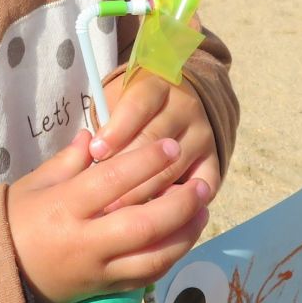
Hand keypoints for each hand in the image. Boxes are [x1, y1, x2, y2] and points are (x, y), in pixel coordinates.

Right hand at [7, 129, 209, 302]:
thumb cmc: (13, 223)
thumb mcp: (34, 184)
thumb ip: (68, 160)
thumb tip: (92, 132)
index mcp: (65, 206)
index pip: (113, 180)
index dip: (146, 162)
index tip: (170, 146)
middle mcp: (85, 240)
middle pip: (144, 224)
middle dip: (180, 204)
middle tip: (201, 185)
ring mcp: (98, 269)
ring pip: (154, 257)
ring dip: (185, 234)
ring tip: (202, 211)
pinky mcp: (105, 289)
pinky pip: (146, 277)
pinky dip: (170, 257)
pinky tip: (183, 237)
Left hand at [88, 68, 219, 210]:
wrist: (177, 103)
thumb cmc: (134, 108)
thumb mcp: (117, 100)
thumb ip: (105, 121)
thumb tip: (88, 151)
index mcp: (157, 86)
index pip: (138, 104)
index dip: (117, 129)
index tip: (97, 151)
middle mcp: (185, 108)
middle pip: (155, 140)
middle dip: (126, 168)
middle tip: (100, 193)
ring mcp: (202, 135)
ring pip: (172, 168)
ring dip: (144, 191)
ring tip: (118, 210)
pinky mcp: (213, 161)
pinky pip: (201, 186)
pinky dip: (180, 203)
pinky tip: (157, 216)